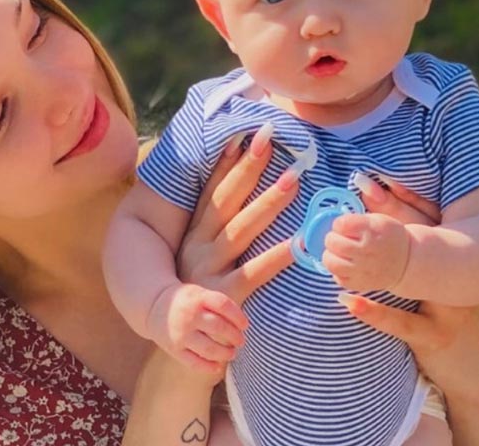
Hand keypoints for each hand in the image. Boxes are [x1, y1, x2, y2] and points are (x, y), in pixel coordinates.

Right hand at [147, 282, 247, 370]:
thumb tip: (247, 322)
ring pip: (210, 348)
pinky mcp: (174, 348)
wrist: (153, 305)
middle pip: (219, 328)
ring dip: (225, 353)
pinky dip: (209, 367)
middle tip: (241, 341)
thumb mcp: (200, 292)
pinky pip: (195, 362)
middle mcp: (188, 315)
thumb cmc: (187, 300)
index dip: (238, 317)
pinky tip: (218, 366)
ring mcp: (180, 333)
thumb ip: (220, 303)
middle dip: (235, 337)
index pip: (223, 305)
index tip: (245, 325)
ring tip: (232, 353)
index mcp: (197, 297)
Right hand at [169, 126, 297, 376]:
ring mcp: (208, 271)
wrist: (180, 343)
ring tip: (292, 179)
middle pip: (226, 202)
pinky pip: (254, 273)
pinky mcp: (224, 297)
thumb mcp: (198, 257)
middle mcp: (197, 247)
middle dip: (248, 170)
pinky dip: (277, 257)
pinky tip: (299, 241)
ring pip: (241, 230)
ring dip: (267, 203)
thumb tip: (238, 195)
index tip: (245, 135)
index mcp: (193, 235)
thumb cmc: (197, 294)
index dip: (228, 164)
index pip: (212, 191)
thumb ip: (217, 231)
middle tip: (271, 142)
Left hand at [323, 212, 410, 291]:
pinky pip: (337, 277)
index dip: (338, 224)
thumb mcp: (376, 219)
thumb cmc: (386, 237)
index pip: (340, 224)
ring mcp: (363, 270)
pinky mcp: (360, 284)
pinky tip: (346, 265)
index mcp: (372, 231)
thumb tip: (331, 223)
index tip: (344, 226)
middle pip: (332, 242)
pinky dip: (338, 271)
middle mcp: (367, 251)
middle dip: (332, 238)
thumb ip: (354, 219)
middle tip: (339, 239)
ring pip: (330, 262)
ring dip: (331, 255)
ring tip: (339, 253)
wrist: (406, 262)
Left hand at [341, 178, 478, 443]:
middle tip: (334, 226)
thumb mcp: (434, 272)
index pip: (425, 223)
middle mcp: (454, 280)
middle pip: (415, 247)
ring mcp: (448, 309)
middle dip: (376, 233)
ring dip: (368, 268)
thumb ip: (410, 237)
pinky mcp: (437, 337)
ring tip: (332, 257)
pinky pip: (405, 324)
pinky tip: (349, 301)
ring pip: (405, 282)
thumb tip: (373, 194)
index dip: (397, 203)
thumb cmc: (450, 312)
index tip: (365, 184)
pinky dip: (376, 314)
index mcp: (454, 260)